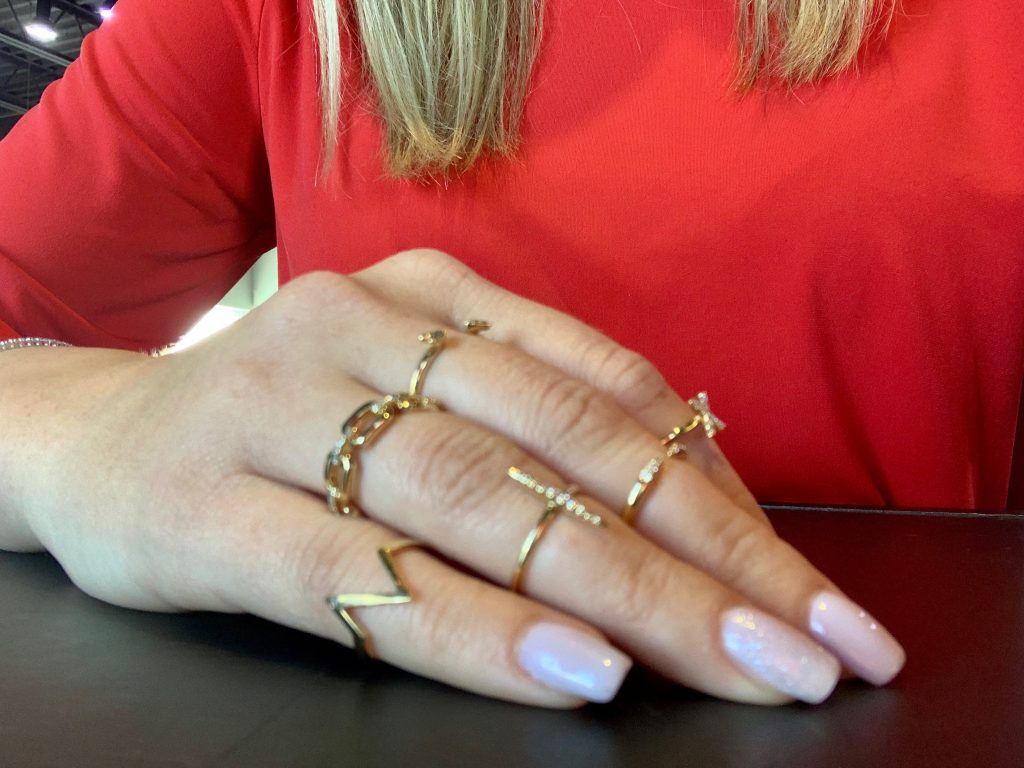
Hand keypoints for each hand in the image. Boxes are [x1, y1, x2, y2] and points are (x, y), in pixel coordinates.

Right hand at [2, 249, 903, 705]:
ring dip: (620, 595)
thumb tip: (695, 506)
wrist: (96, 432)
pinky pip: (355, 572)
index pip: (610, 393)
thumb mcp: (414, 391)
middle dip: (702, 559)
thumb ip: (527, 425)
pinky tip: (567, 677)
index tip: (809, 591)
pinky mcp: (205, 503)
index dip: (722, 495)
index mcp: (433, 294)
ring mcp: (280, 406)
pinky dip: (470, 628)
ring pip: (476, 502)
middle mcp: (363, 327)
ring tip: (731, 668)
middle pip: (564, 448)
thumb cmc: (288, 427)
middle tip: (809, 650)